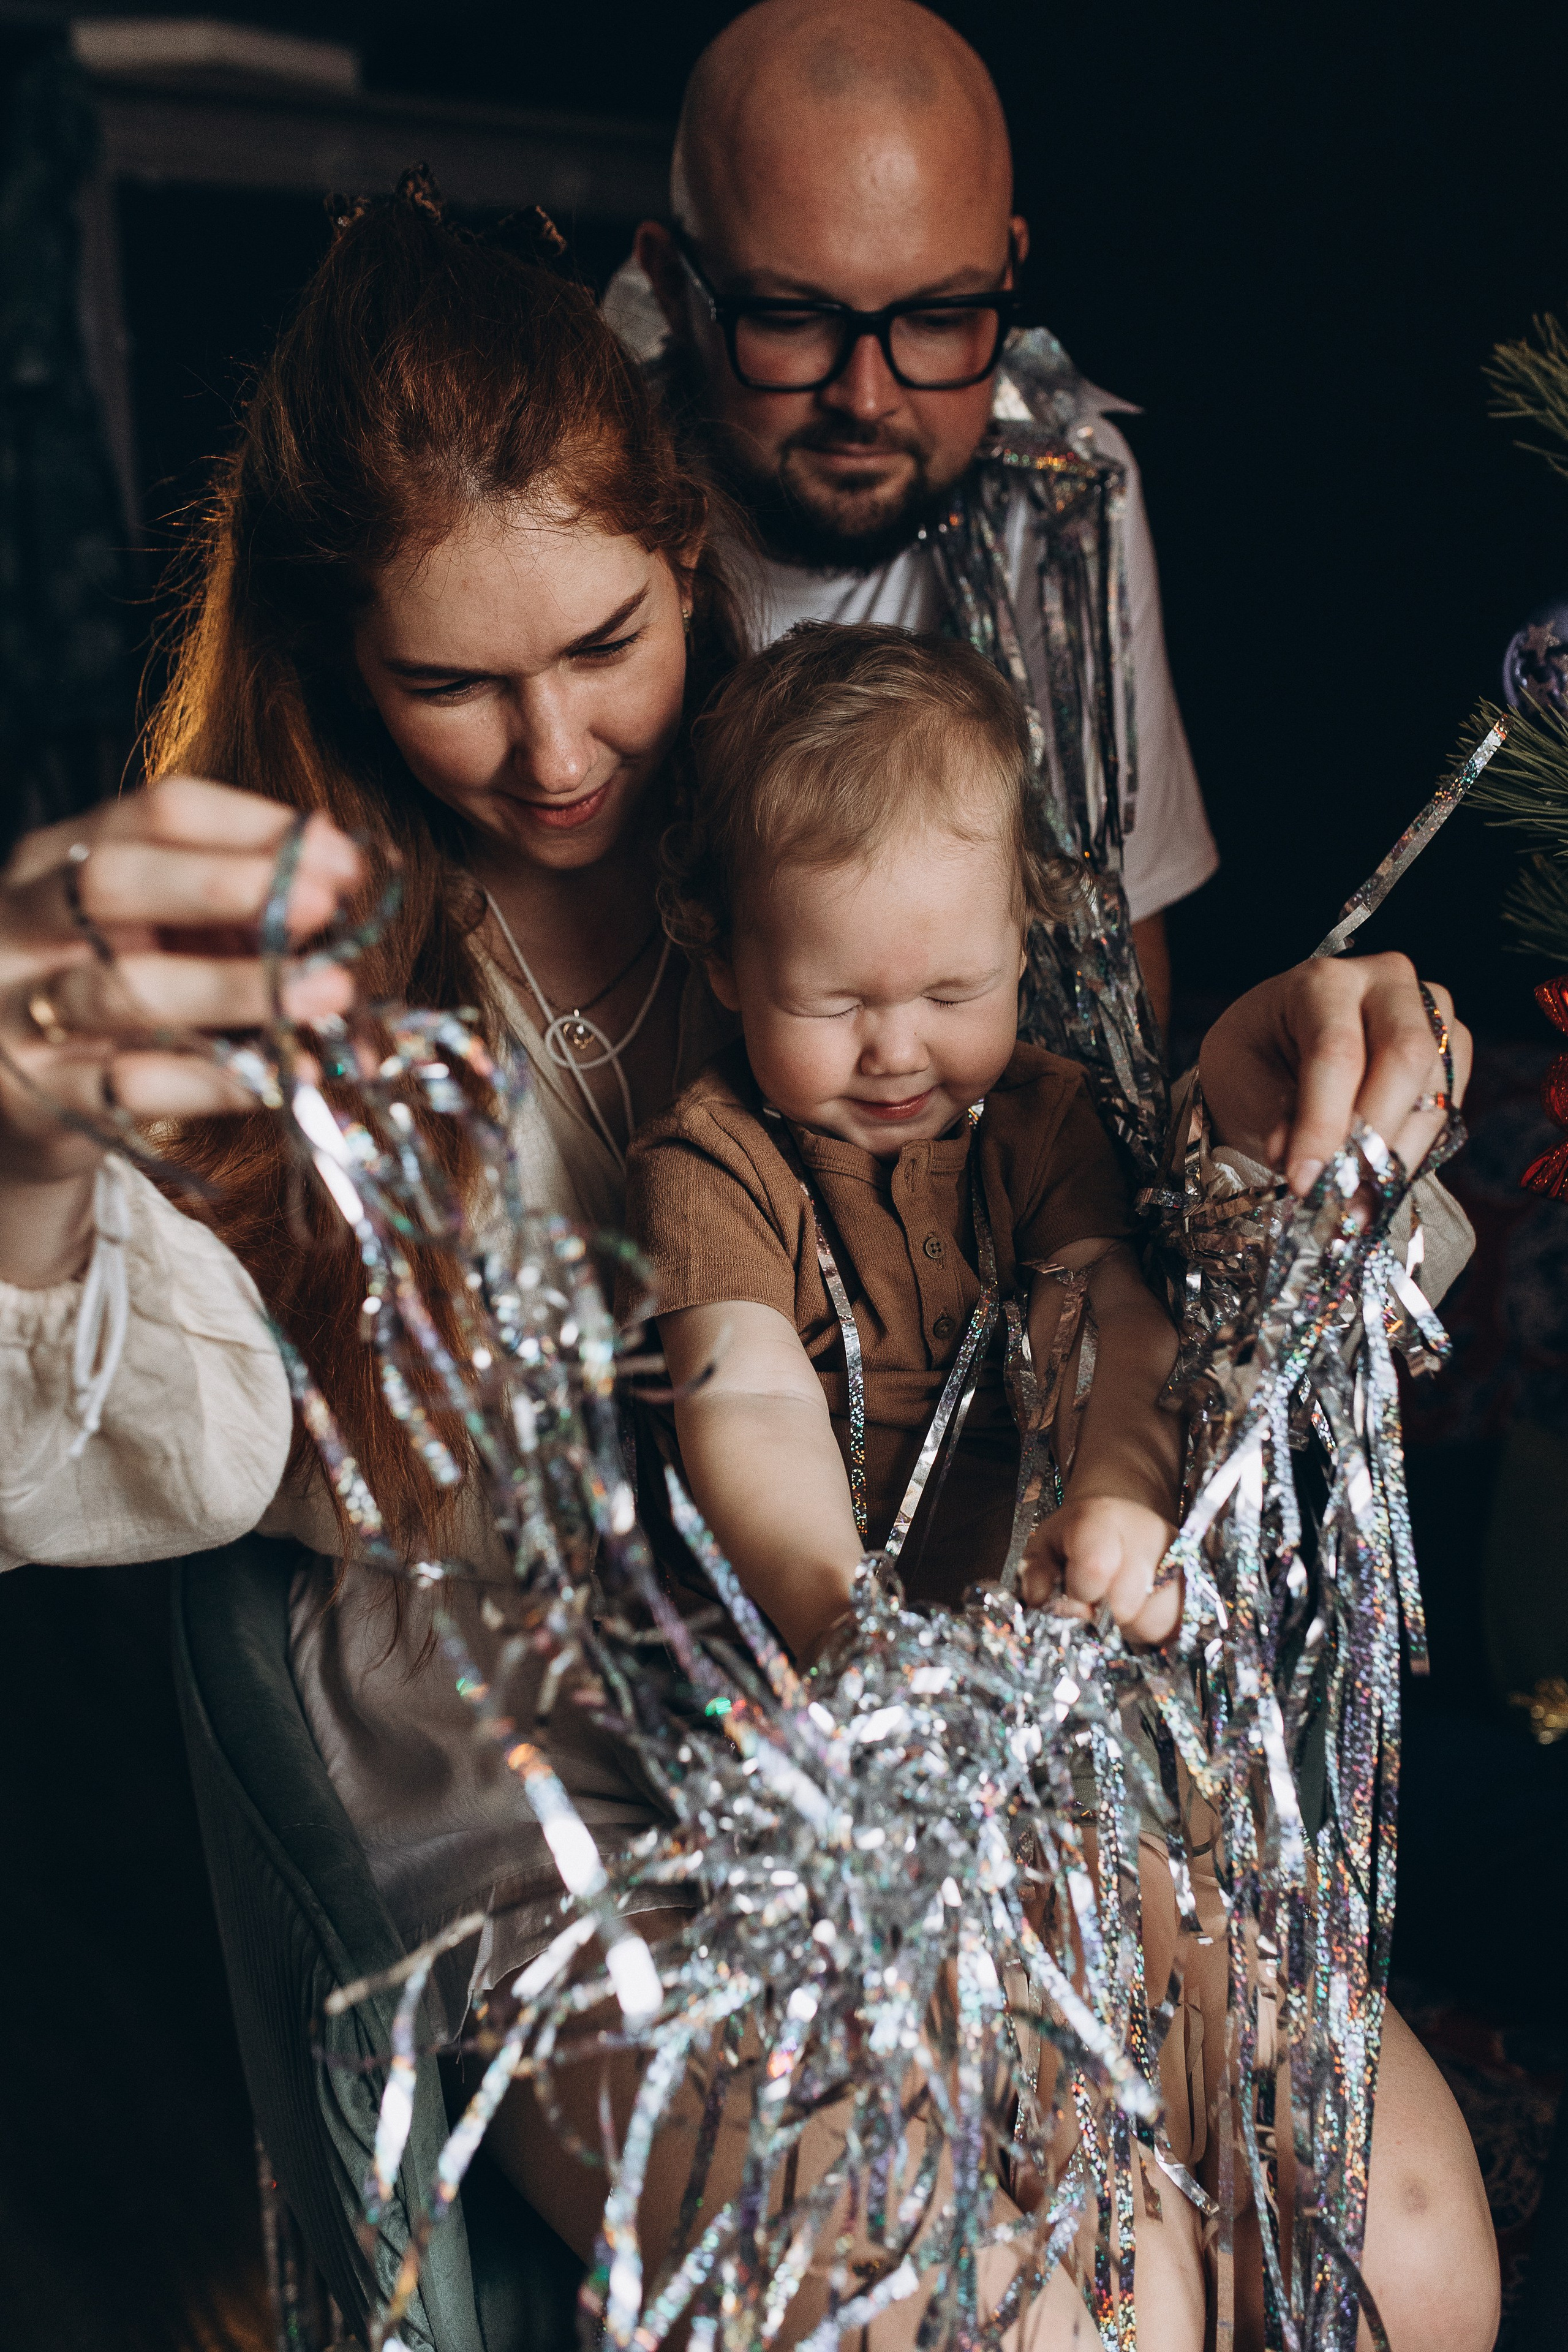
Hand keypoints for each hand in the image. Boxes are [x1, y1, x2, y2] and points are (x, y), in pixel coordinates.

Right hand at [0, 778, 361, 1188]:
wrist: (19, 1107)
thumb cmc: (113, 996)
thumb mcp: (161, 932)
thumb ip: (233, 899)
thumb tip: (335, 852)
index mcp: (57, 859)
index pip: (156, 814)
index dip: (255, 829)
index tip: (344, 862)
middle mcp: (21, 924)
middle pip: (110, 881)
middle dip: (224, 886)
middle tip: (322, 905)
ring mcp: (16, 1012)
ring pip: (125, 988)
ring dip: (239, 987)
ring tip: (329, 991)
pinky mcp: (35, 1100)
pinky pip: (130, 1086)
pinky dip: (219, 1080)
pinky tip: (287, 1072)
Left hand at [1021, 1494, 1179, 1645]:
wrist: (1122, 1521)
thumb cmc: (1076, 1541)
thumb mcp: (1044, 1548)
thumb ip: (1036, 1575)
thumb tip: (1042, 1601)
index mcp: (1101, 1519)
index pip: (1095, 1567)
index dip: (1080, 1593)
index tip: (1075, 1592)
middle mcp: (1149, 1534)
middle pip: (1127, 1603)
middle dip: (1104, 1617)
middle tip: (1096, 1605)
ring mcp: (1180, 1558)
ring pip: (1157, 1621)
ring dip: (1132, 1627)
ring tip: (1119, 1607)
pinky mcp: (1200, 1582)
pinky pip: (1180, 1627)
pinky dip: (1156, 1630)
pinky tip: (1142, 1612)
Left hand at [1199, 952, 1470, 1197]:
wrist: (1280, 1049)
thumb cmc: (1254, 1058)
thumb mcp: (1240, 1080)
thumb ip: (1270, 1116)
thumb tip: (1303, 1163)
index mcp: (1324, 981)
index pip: (1336, 1051)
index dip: (1323, 1122)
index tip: (1304, 1180)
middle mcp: (1388, 984)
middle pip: (1405, 1058)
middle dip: (1373, 1137)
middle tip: (1341, 1194)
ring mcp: (1429, 1015)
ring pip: (1434, 1091)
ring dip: (1396, 1158)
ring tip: (1354, 1206)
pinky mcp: (1451, 1052)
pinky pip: (1447, 1109)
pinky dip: (1413, 1153)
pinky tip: (1377, 1183)